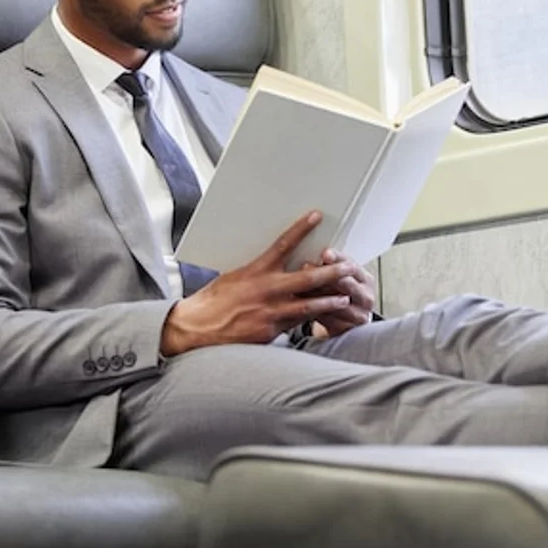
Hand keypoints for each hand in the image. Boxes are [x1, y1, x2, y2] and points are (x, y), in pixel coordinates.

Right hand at [161, 211, 361, 355]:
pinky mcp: (271, 331)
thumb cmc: (213, 301)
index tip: (317, 216)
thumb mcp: (234, 277)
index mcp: (256, 270)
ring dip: (330, 300)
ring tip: (345, 296)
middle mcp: (267, 289)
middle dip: (332, 271)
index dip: (302, 229)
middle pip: (308, 277)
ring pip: (309, 305)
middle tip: (350, 266)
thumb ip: (258, 272)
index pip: (283, 244)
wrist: (197, 328)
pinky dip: (311, 319)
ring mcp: (271, 312)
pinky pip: (296, 324)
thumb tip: (275, 263)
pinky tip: (324, 319)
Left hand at [304, 249, 375, 338]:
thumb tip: (312, 250)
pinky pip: (330, 319)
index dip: (338, 258)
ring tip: (299, 286)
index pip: (352, 265)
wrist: (344, 323)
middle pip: (347, 283)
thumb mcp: (339, 279)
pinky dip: (315, 310)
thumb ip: (330, 266)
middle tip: (306, 267)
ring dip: (317, 293)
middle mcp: (366, 297)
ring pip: (337, 302)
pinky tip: (301, 304)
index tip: (325, 253)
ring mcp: (359, 315)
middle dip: (325, 274)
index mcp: (366, 279)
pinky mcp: (348, 329)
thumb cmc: (338, 295)